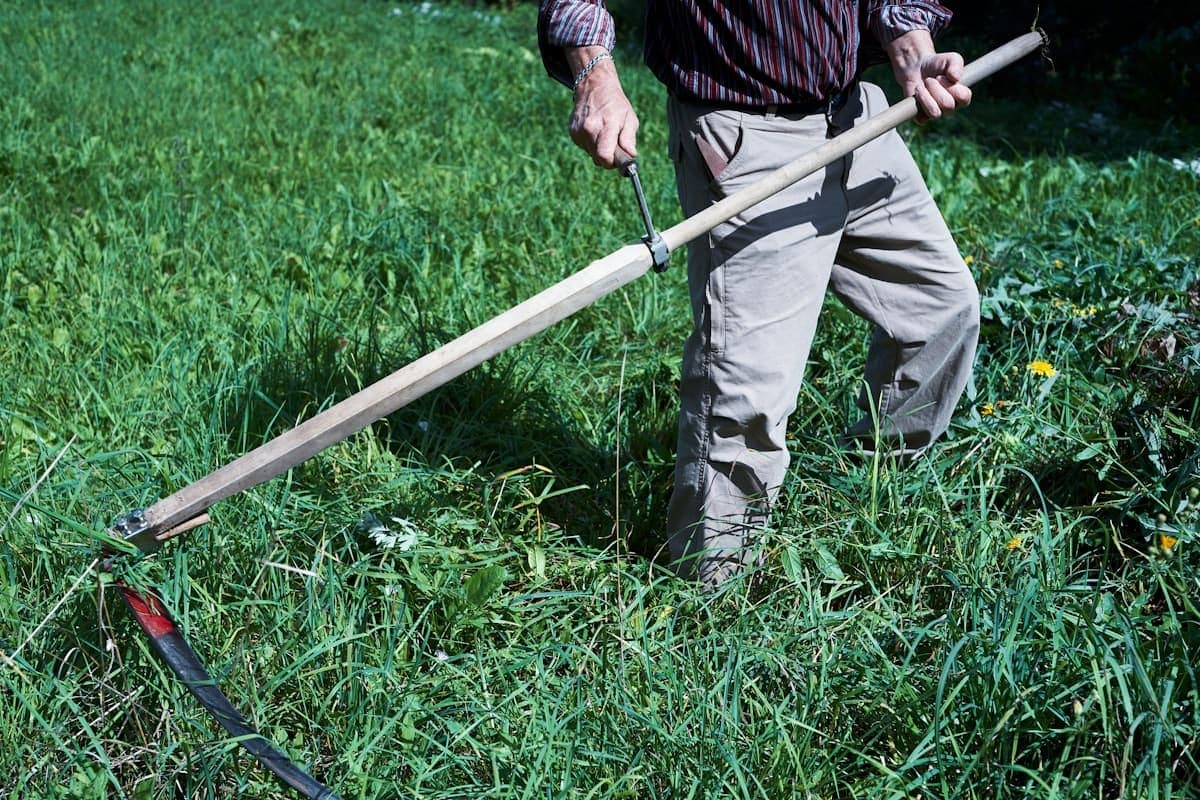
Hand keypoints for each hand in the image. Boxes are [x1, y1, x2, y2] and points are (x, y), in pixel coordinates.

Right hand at [566, 46, 638, 167]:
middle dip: (608, 157)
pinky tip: (595, 131)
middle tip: (614, 144)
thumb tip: (631, 155)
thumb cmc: (615, 104)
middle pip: (598, 159)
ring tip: (604, 133)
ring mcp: (578, 131)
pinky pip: (584, 147)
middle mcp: (589, 129)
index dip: (612, 162)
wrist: (594, 86)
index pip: (604, 157)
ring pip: (591, 154)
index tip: (618, 158)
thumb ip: (629, 139)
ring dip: (599, 150)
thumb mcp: (630, 118)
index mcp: (606, 125)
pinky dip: (591, 144)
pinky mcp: (572, 132)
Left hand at [885, 30, 971, 121]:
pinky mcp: (922, 117)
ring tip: (921, 86)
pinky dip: (918, 103)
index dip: (952, 87)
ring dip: (926, 97)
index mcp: (961, 95)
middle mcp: (951, 107)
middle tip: (929, 80)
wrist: (916, 68)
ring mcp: (937, 113)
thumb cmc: (937, 64)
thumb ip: (956, 64)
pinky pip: (922, 118)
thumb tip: (955, 78)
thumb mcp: (950, 59)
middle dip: (936, 89)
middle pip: (947, 105)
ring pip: (935, 113)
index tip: (942, 76)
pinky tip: (916, 93)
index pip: (964, 98)